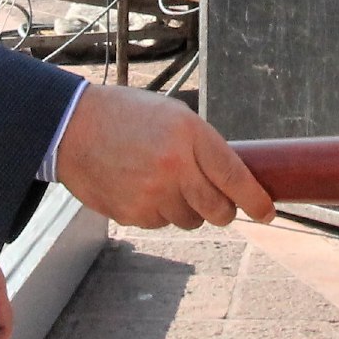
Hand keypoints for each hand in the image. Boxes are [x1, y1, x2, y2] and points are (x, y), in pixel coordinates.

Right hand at [53, 82, 276, 230]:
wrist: (72, 127)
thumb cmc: (126, 116)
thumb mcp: (173, 115)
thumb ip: (203, 145)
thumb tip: (231, 181)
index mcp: (190, 136)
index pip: (235, 178)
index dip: (256, 201)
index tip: (267, 212)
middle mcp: (175, 168)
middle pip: (218, 210)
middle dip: (224, 211)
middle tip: (219, 203)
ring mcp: (153, 194)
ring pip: (190, 220)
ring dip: (187, 208)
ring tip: (163, 182)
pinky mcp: (134, 214)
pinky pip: (161, 222)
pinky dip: (159, 211)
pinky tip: (140, 187)